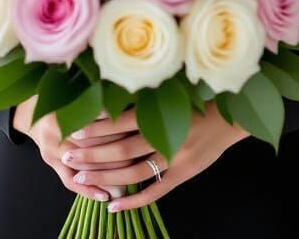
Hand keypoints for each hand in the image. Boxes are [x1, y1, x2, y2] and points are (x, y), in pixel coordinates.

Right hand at [12, 95, 140, 201]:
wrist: (32, 110)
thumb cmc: (62, 98)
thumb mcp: (77, 92)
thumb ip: (98, 99)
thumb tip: (128, 105)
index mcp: (64, 108)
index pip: (95, 124)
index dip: (116, 129)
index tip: (135, 134)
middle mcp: (55, 130)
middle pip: (89, 147)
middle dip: (114, 154)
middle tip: (137, 159)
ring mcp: (50, 149)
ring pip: (81, 166)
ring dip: (105, 175)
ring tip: (127, 181)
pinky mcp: (50, 162)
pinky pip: (69, 181)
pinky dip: (87, 191)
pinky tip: (104, 196)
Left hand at [61, 100, 249, 213]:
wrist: (231, 116)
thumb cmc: (199, 98)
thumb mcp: (173, 92)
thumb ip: (147, 99)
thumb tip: (112, 98)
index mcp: (163, 112)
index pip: (122, 123)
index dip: (97, 128)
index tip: (74, 131)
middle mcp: (167, 136)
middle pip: (123, 150)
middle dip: (93, 154)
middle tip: (68, 155)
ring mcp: (176, 158)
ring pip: (134, 172)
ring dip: (105, 177)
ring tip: (81, 178)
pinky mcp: (183, 174)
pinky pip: (155, 191)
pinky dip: (133, 200)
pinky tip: (113, 206)